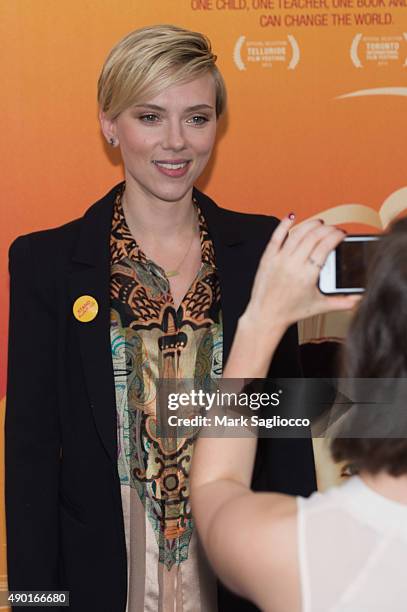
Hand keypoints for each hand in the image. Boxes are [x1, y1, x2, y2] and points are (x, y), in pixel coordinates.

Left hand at [242, 215, 360, 331]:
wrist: (266, 316)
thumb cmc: (291, 311)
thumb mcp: (320, 306)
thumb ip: (343, 302)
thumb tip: (360, 298)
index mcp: (307, 275)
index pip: (325, 246)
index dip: (336, 236)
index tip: (342, 234)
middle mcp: (293, 265)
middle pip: (313, 237)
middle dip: (327, 229)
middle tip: (334, 229)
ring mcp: (279, 260)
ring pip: (297, 233)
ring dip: (310, 224)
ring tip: (319, 224)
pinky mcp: (267, 258)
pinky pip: (276, 237)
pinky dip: (284, 225)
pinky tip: (291, 217)